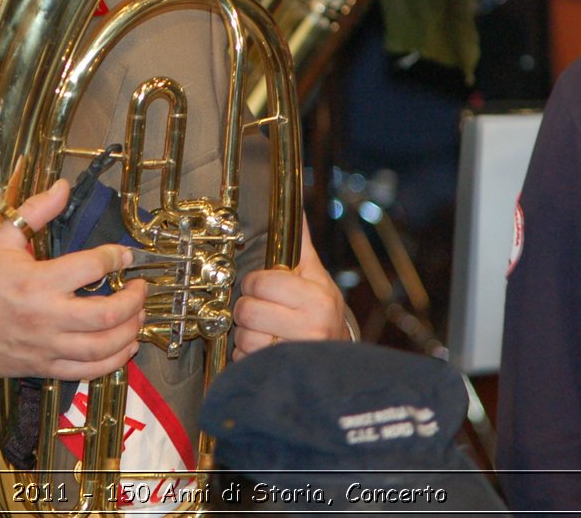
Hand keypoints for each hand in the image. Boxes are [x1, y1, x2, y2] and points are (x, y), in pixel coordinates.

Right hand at [0, 178, 145, 380]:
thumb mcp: (0, 239)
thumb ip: (36, 211)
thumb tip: (63, 187)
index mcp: (36, 281)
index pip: (92, 267)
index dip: (116, 257)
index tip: (124, 254)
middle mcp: (46, 317)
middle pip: (107, 314)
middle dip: (133, 300)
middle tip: (140, 288)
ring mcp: (47, 347)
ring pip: (104, 347)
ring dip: (130, 331)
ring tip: (138, 315)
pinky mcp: (44, 367)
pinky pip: (88, 371)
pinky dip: (114, 361)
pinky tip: (125, 346)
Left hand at [231, 219, 350, 356]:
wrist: (337, 358)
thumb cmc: (321, 312)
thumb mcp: (316, 276)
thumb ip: (300, 245)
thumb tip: (295, 208)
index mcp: (317, 299)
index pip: (261, 282)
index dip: (256, 283)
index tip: (265, 288)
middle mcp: (310, 328)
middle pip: (247, 311)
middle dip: (249, 310)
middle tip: (263, 311)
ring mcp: (295, 355)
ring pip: (244, 338)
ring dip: (247, 335)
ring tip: (266, 331)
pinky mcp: (279, 373)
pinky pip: (244, 360)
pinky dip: (247, 356)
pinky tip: (265, 350)